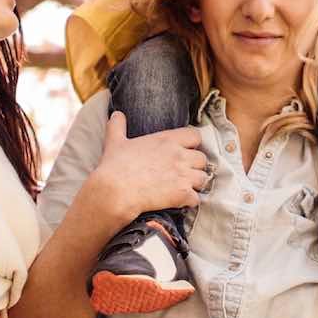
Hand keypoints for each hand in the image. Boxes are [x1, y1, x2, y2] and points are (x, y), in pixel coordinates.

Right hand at [84, 111, 208, 224]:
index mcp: (167, 140)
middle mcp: (179, 155)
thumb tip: (116, 114)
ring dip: (194, 184)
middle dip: (194, 167)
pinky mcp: (182, 194)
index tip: (184, 152)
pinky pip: (196, 199)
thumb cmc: (115, 166)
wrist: (115, 191)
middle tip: (183, 174)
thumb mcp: (115, 141)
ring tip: (183, 189)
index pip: (195, 136)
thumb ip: (118, 126)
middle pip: (202, 159)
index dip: (192, 145)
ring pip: (202, 179)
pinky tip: (180, 203)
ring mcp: (183, 175)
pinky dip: (189, 202)